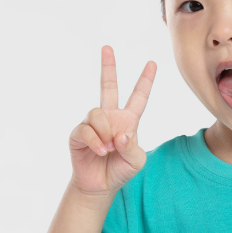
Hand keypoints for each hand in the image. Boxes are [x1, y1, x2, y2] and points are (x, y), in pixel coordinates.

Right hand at [69, 46, 156, 195]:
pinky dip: (95, 142)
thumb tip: (119, 134)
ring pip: (97, 113)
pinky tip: (100, 152)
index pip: (138, 97)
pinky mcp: (78, 133)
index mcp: (128, 121)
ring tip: (108, 149)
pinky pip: (87, 129)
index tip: (152, 64)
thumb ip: (133, 147)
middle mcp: (110, 117)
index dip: (145, 81)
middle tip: (107, 47)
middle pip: (108, 86)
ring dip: (105, 132)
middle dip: (108, 67)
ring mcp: (93, 124)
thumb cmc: (120, 170)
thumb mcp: (136, 161)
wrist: (100, 185)